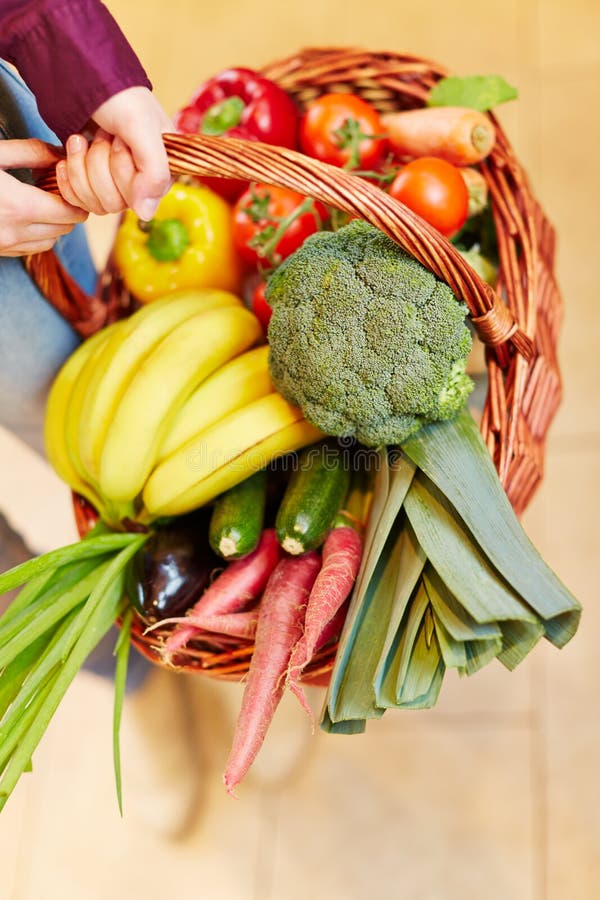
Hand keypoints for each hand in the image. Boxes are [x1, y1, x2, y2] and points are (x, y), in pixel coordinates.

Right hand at [0, 139, 87, 256]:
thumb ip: (31, 152)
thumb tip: (61, 154)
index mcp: (18, 205)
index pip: (71, 212)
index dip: (77, 197)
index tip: (71, 182)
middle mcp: (15, 231)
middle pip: (65, 228)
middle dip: (67, 209)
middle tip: (58, 189)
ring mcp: (7, 245)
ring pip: (51, 241)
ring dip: (53, 224)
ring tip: (41, 202)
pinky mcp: (0, 252)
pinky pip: (32, 248)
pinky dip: (37, 234)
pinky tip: (26, 216)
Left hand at [57, 87, 172, 219]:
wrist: (83, 76)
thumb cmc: (118, 96)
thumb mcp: (142, 128)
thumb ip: (154, 171)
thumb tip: (146, 213)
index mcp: (160, 172)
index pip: (139, 199)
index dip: (123, 171)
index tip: (121, 141)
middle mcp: (139, 183)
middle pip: (114, 204)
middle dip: (99, 166)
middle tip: (103, 136)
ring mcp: (112, 184)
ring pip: (94, 204)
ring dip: (82, 168)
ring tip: (83, 139)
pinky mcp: (88, 183)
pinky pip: (77, 201)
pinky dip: (68, 178)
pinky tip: (68, 155)